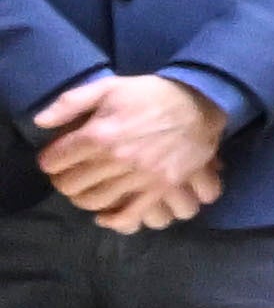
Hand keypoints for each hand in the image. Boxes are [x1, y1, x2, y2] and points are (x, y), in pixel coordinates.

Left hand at [34, 72, 224, 232]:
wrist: (201, 104)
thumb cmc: (151, 95)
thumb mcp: (109, 87)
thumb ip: (70, 102)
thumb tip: (39, 123)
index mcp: (99, 133)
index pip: (54, 160)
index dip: (50, 159)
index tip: (56, 157)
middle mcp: (116, 159)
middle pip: (70, 184)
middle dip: (63, 179)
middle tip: (70, 173)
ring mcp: (139, 177)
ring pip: (94, 201)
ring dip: (83, 198)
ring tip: (88, 188)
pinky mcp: (160, 189)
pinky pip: (128, 216)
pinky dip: (112, 220)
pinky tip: (106, 214)